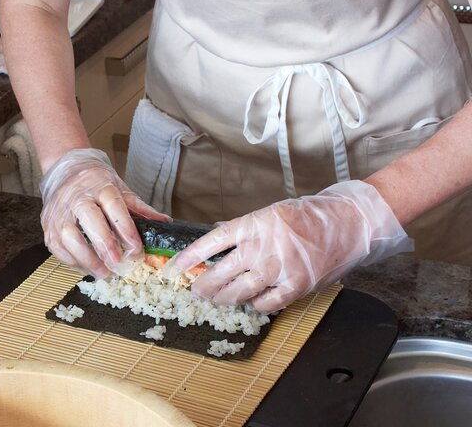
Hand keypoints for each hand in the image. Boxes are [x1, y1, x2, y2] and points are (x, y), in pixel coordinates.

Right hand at [40, 148, 169, 277]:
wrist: (66, 170)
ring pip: (68, 236)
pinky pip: (57, 247)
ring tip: (104, 273)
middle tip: (118, 264)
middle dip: (105, 245)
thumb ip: (140, 208)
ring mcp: (59, 210)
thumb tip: (165, 223)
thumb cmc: (97, 183)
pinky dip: (72, 261)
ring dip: (86, 258)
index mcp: (99, 186)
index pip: (114, 206)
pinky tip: (87, 268)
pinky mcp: (47, 224)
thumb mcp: (120, 189)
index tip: (136, 250)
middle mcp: (77, 196)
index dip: (125, 229)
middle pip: (89, 220)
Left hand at [163, 180, 412, 313]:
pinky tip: (250, 304)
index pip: (211, 242)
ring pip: (239, 292)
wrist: (348, 224)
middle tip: (195, 292)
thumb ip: (245, 231)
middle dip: (203, 286)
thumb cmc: (308, 217)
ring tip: (216, 301)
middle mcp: (262, 246)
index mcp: (253, 224)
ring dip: (223, 299)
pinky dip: (254, 307)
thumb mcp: (270, 214)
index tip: (173, 269)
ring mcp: (278, 268)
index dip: (189, 258)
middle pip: (220, 273)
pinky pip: (265, 304)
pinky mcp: (296, 286)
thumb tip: (217, 244)